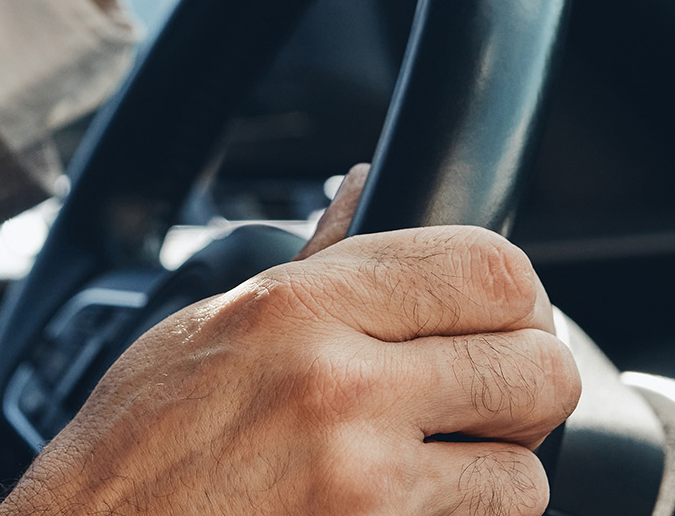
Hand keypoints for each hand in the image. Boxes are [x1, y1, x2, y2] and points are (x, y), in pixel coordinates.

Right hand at [0, 165, 578, 515]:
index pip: (490, 268)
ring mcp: (363, 483)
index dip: (516, 297)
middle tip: (483, 401)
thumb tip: (367, 190)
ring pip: (524, 473)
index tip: (500, 320)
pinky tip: (400, 510)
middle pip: (537, 369)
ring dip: (492, 477)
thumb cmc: (137, 446)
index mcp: (303, 307)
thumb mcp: (209, 325)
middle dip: (523, 388)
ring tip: (431, 469)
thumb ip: (315, 263)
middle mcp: (341, 387)